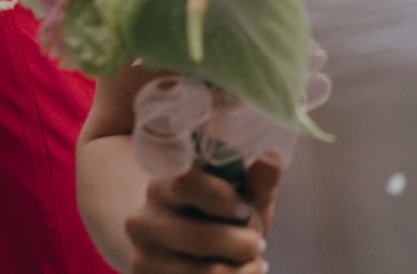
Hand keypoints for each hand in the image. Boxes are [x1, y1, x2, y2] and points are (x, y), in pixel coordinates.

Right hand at [126, 162, 279, 272]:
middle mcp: (144, 218)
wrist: (187, 245)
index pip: (188, 183)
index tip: (246, 210)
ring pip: (193, 272)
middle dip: (238, 244)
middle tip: (259, 246)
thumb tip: (275, 154)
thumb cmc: (221, 211)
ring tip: (256, 265)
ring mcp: (142, 256)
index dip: (221, 198)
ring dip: (234, 272)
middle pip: (196, 236)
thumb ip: (257, 178)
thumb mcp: (242, 192)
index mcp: (167, 182)